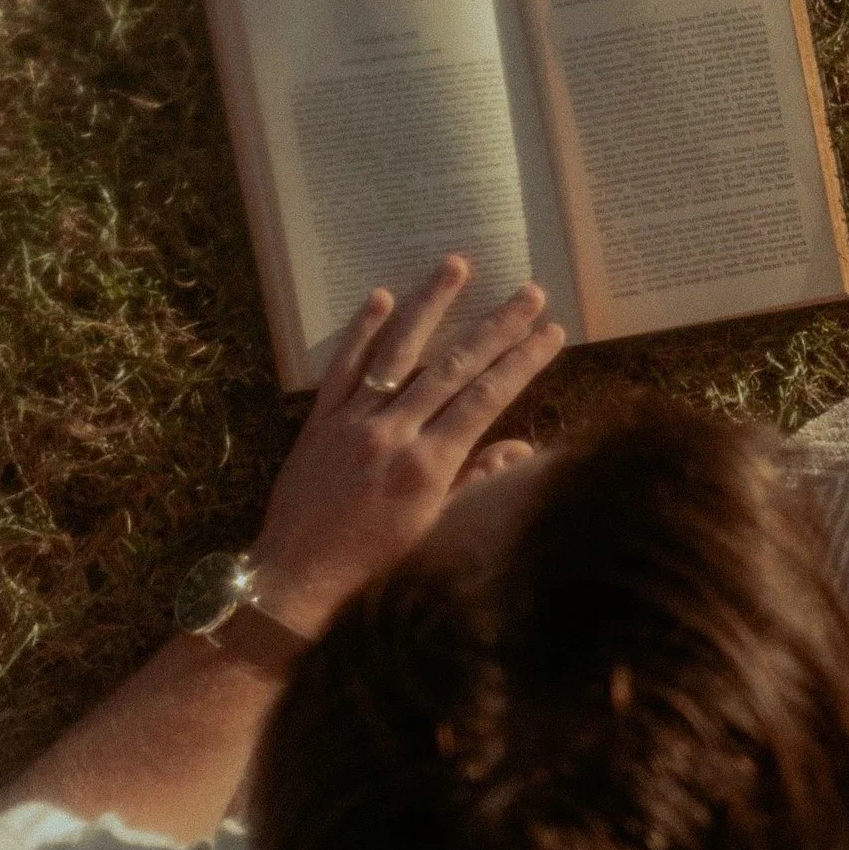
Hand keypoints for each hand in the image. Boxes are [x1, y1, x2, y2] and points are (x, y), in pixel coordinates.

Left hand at [250, 255, 564, 633]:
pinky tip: (381, 298)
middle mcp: (392, 434)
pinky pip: (342, 368)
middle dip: (496, 326)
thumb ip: (477, 485)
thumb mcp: (439, 535)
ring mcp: (352, 424)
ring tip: (457, 265)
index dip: (522, 362)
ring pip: (398, 354)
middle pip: (453, 367)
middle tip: (528, 292)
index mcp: (429, 466)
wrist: (297, 584)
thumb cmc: (377, 570)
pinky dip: (362, 332)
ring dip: (431, 306)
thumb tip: (520, 447)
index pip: (486, 398)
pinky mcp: (319, 424)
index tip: (551, 333)